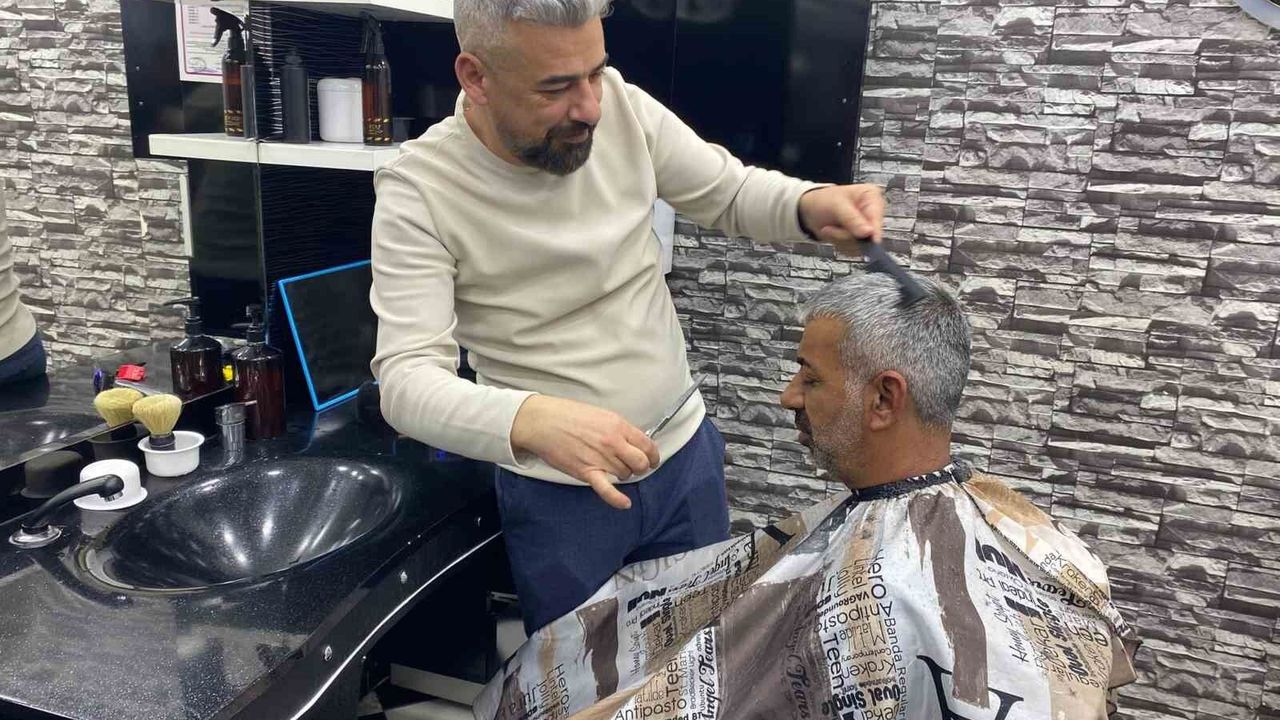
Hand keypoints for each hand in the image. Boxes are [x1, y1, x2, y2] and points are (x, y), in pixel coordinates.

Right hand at [509, 395, 660, 509]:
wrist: (543, 422)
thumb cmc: (568, 415)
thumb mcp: (600, 414)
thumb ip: (617, 428)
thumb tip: (630, 442)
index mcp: (618, 425)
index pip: (647, 445)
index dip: (652, 455)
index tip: (652, 460)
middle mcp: (613, 442)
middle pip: (640, 463)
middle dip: (639, 467)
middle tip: (632, 467)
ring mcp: (600, 458)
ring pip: (624, 474)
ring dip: (621, 474)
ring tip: (610, 468)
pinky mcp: (586, 471)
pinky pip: (606, 489)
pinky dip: (616, 499)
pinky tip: (625, 504)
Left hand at [798, 184, 885, 254]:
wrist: (810, 210)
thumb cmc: (823, 200)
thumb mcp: (837, 205)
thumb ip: (852, 219)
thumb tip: (868, 232)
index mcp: (871, 197)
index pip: (878, 217)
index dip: (874, 231)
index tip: (870, 240)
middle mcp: (872, 213)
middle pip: (869, 235)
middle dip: (847, 235)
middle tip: (831, 228)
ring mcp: (865, 228)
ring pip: (860, 246)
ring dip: (841, 240)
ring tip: (830, 229)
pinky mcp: (859, 240)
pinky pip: (853, 250)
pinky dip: (840, 245)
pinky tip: (833, 234)